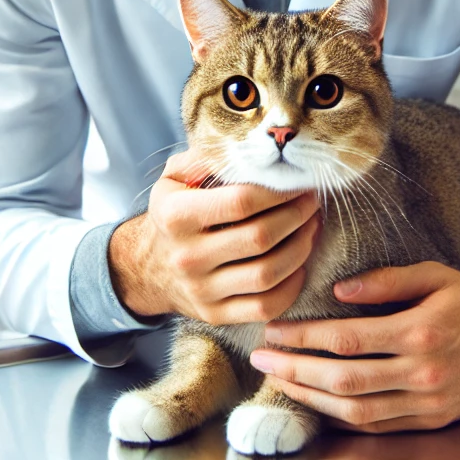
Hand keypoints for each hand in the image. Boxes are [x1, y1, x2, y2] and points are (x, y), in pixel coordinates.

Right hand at [108, 149, 320, 323]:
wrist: (146, 268)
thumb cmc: (172, 213)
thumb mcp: (174, 178)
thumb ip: (204, 157)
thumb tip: (244, 144)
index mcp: (176, 216)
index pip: (240, 202)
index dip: (278, 191)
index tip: (298, 181)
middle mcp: (187, 257)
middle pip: (260, 238)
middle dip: (296, 216)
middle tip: (312, 200)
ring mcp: (202, 291)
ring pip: (267, 274)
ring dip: (301, 248)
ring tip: (312, 226)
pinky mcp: (216, 316)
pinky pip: (265, 306)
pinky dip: (291, 285)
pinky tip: (299, 262)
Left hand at [247, 262, 459, 433]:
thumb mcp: (434, 275)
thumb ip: (386, 280)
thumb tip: (339, 290)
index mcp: (421, 331)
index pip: (348, 339)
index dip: (305, 337)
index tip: (275, 329)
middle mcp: (423, 372)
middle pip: (346, 379)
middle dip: (296, 370)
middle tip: (261, 358)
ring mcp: (427, 402)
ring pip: (357, 410)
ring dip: (311, 398)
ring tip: (279, 380)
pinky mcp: (431, 421)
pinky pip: (378, 426)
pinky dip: (343, 418)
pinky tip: (317, 402)